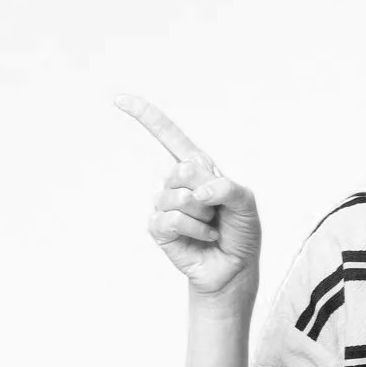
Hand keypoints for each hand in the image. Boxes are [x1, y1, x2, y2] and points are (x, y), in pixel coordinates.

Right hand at [117, 95, 262, 298]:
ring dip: (204, 215)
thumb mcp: (246, 204)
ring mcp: (165, 204)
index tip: (119, 100)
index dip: (147, 117)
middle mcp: (178, 182)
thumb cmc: (241, 231)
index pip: (169, 137)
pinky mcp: (159, 227)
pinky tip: (205, 236)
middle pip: (183, 170)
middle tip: (218, 210)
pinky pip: (173, 219)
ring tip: (212, 225)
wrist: (236, 267)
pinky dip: (195, 229)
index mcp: (198, 168)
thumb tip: (197, 192)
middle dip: (209, 193)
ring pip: (178, 197)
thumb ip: (227, 188)